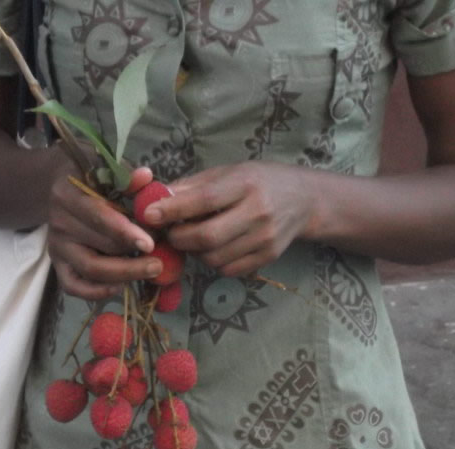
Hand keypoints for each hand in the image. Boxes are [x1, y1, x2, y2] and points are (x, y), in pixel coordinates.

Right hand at [47, 159, 160, 299]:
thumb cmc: (91, 174)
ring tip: (152, 270)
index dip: (125, 232)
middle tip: (162, 257)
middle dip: (135, 254)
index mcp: (69, 195)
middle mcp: (59, 223)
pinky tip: (121, 287)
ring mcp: (57, 246)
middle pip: (101, 247)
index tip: (151, 243)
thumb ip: (126, 175)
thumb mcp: (106, 166)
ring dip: (125, 274)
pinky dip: (97, 292)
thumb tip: (146, 177)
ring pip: (91, 269)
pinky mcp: (58, 264)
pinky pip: (74, 287)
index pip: (99, 217)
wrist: (62, 183)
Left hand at [142, 162, 315, 277]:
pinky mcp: (268, 257)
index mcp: (246, 184)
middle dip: (179, 238)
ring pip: (215, 258)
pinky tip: (215, 248)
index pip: (204, 200)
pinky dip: (213, 262)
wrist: (304, 200)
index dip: (173, 210)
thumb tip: (156, 198)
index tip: (149, 215)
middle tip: (170, 233)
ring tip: (194, 239)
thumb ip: (193, 186)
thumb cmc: (259, 181)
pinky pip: (228, 269)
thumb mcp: (229, 172)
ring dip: (195, 252)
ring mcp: (265, 238)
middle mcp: (258, 212)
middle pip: (207, 237)